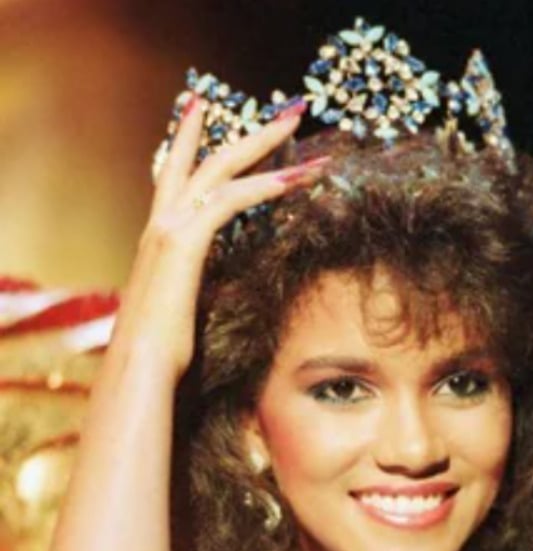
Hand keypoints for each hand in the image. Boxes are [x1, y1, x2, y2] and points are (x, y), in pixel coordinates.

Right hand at [110, 96, 324, 379]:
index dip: (189, 141)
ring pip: (222, 170)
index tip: (202, 107)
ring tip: (299, 124)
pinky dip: (264, 185)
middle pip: (207, 162)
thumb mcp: (184, 312)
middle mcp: (161, 225)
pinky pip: (230, 200)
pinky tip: (295, 176)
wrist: (140, 368)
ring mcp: (169, 229)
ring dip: (266, 146)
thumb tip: (219, 296)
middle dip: (248, 134)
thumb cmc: (162, 354)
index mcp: (159, 241)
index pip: (177, 179)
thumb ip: (197, 291)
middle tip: (284, 111)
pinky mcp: (183, 242)